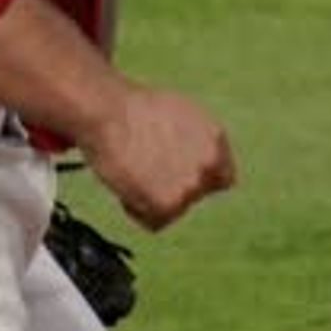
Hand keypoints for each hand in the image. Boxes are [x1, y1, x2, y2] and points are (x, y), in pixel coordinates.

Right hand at [75, 83, 236, 230]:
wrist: (110, 112)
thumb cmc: (132, 108)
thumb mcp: (180, 112)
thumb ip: (194, 140)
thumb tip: (189, 156)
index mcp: (216, 140)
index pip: (221, 177)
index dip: (196, 178)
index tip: (176, 176)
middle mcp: (210, 164)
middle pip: (195, 193)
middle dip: (174, 187)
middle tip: (146, 173)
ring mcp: (192, 186)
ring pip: (175, 209)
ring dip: (155, 199)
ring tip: (132, 174)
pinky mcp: (169, 204)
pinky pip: (154, 222)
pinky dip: (137, 211)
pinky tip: (125, 188)